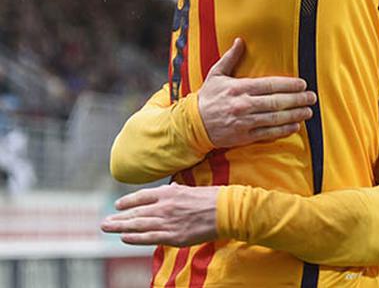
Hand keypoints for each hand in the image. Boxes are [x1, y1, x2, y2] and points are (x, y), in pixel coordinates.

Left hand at [100, 184, 220, 245]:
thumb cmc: (213, 198)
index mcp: (169, 192)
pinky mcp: (173, 236)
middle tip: (104, 223)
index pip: (142, 196)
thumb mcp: (191, 189)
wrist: (226, 210)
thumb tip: (168, 189)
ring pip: (137, 225)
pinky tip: (123, 237)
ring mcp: (167, 222)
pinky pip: (148, 237)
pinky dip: (134, 238)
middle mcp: (164, 206)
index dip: (128, 201)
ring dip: (119, 227)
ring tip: (107, 228)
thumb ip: (176, 191)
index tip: (117, 205)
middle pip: (135, 212)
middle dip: (118, 218)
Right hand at [198, 39, 315, 146]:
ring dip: (295, 115)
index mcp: (239, 88)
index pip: (270, 85)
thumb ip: (230, 58)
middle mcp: (243, 105)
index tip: (302, 84)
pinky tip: (295, 126)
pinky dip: (283, 130)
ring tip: (308, 111)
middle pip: (276, 102)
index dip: (289, 85)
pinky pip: (268, 133)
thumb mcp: (216, 74)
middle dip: (298, 100)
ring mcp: (244, 122)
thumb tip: (240, 40)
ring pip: (275, 118)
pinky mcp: (244, 136)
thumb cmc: (207, 97)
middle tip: (312, 97)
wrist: (192, 124)